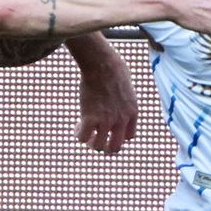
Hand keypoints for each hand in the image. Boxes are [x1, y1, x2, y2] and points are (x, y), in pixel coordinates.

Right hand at [69, 34, 136, 155]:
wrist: (102, 63)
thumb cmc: (113, 67)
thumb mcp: (126, 85)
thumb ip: (123, 97)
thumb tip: (116, 94)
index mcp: (132, 112)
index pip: (129, 136)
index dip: (118, 135)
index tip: (109, 128)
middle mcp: (121, 120)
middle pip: (115, 147)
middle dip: (105, 147)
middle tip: (96, 139)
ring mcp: (106, 120)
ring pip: (98, 146)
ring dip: (91, 142)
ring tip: (86, 132)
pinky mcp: (90, 117)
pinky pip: (82, 137)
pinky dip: (79, 135)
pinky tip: (78, 127)